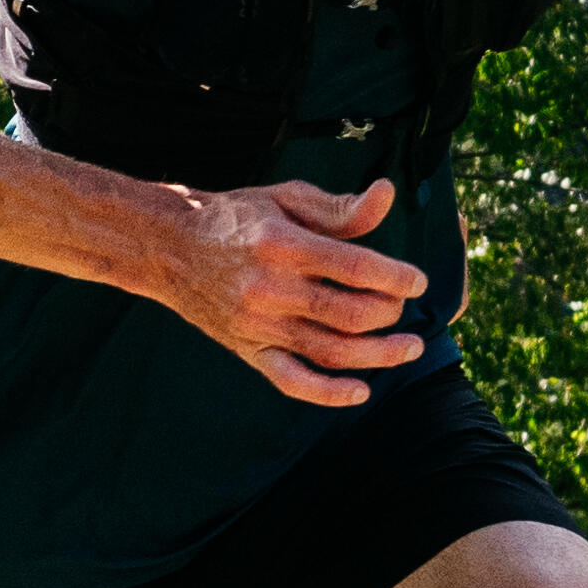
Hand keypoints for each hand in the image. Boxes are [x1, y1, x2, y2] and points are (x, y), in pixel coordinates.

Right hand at [157, 175, 428, 407]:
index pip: (355, 267)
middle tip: (402, 306)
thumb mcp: (286, 199)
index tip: (417, 281)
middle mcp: (270, 289)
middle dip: (389, 312)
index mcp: (283, 245)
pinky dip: (328, 393)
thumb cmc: (236, 218)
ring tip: (410, 348)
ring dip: (378, 355)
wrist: (170, 249)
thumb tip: (387, 194)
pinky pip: (292, 381)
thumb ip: (340, 208)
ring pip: (331, 351)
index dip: (395, 277)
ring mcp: (258, 325)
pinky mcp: (248, 349)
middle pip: (349, 312)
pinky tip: (361, 390)